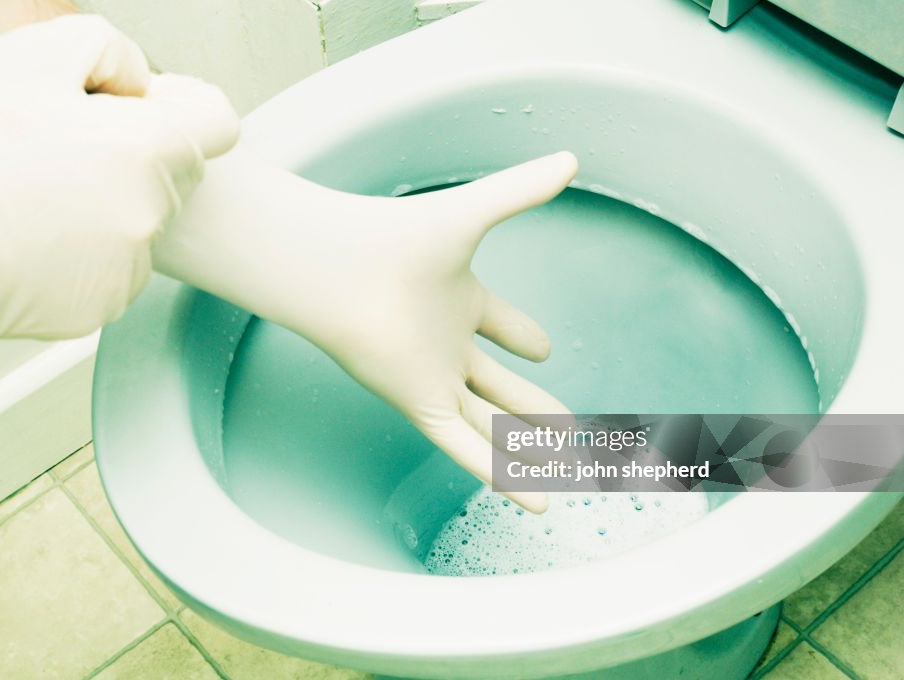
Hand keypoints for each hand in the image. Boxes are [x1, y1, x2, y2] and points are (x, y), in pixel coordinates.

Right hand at [0, 15, 238, 337]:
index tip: (148, 109)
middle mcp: (146, 219)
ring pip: (139, 230)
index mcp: (146, 151)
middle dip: (133, 159)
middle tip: (62, 150)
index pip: (216, 125)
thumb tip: (141, 85)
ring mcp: (122, 273)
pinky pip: (108, 275)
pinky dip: (81, 259)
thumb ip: (112, 52)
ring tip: (36, 198)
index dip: (183, 108)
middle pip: (173, 178)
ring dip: (107, 213)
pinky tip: (30, 240)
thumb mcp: (32, 52)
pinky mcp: (93, 311)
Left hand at [153, 149, 578, 511]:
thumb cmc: (395, 238)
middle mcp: (447, 343)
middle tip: (568, 426)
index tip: (547, 350)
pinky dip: (503, 474)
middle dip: (534, 406)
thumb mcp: (473, 214)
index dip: (526, 337)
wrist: (335, 267)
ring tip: (565, 466)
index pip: (504, 325)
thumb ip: (521, 191)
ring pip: (490, 421)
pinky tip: (537, 497)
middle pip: (501, 384)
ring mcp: (434, 376)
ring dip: (527, 446)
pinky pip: (468, 446)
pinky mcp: (418, 403)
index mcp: (461, 299)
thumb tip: (572, 157)